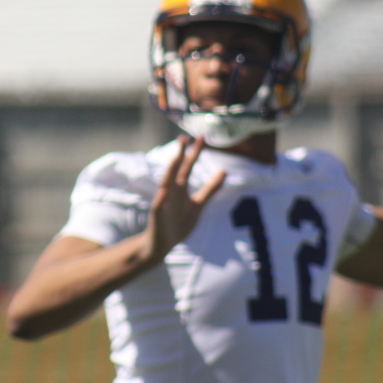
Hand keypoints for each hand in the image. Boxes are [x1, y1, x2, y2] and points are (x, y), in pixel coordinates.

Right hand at [142, 136, 226, 262]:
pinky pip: (158, 206)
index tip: (202, 137)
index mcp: (180, 188)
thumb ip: (210, 189)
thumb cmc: (178, 224)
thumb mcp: (198, 205)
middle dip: (180, 155)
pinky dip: (161, 198)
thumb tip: (224, 171)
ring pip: (166, 183)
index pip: (188, 166)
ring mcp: (163, 203)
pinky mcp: (157, 216)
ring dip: (170, 170)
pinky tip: (165, 190)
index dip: (195, 152)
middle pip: (176, 170)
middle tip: (183, 138)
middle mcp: (171, 192)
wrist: (161, 245)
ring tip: (176, 157)